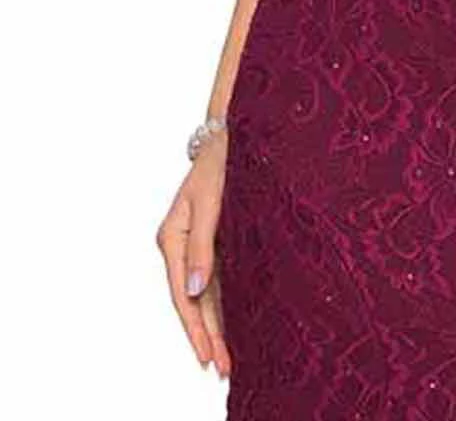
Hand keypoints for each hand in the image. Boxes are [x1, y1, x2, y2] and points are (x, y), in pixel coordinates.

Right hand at [155, 132, 231, 379]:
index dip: (195, 328)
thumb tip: (194, 291)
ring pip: (206, 295)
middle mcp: (182, 245)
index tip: (207, 356)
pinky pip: (218, 281)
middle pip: (194, 301)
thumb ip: (202, 245)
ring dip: (216, 327)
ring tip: (227, 360)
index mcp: (172, 236)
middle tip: (223, 370)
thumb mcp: (211, 199)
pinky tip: (232, 326)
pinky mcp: (216, 241)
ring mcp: (198, 245)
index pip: (183, 294)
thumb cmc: (223, 160)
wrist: (236, 132)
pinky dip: (224, 305)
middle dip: (208, 337)